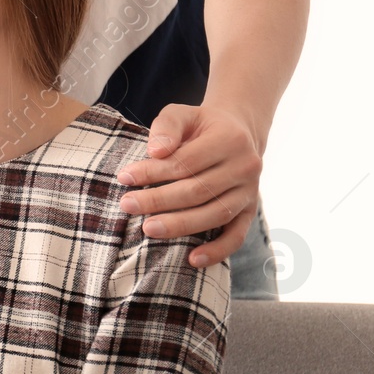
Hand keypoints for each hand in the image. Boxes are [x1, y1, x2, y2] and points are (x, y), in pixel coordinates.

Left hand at [114, 102, 264, 268]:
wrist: (237, 133)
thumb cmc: (200, 126)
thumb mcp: (182, 113)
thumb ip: (166, 126)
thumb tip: (155, 151)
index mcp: (229, 139)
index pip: (186, 162)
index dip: (154, 171)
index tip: (124, 177)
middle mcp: (245, 167)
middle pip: (198, 190)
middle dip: (159, 199)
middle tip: (127, 205)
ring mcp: (250, 192)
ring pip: (215, 214)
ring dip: (180, 225)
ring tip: (148, 229)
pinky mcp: (249, 212)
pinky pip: (237, 236)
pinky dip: (217, 251)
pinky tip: (193, 259)